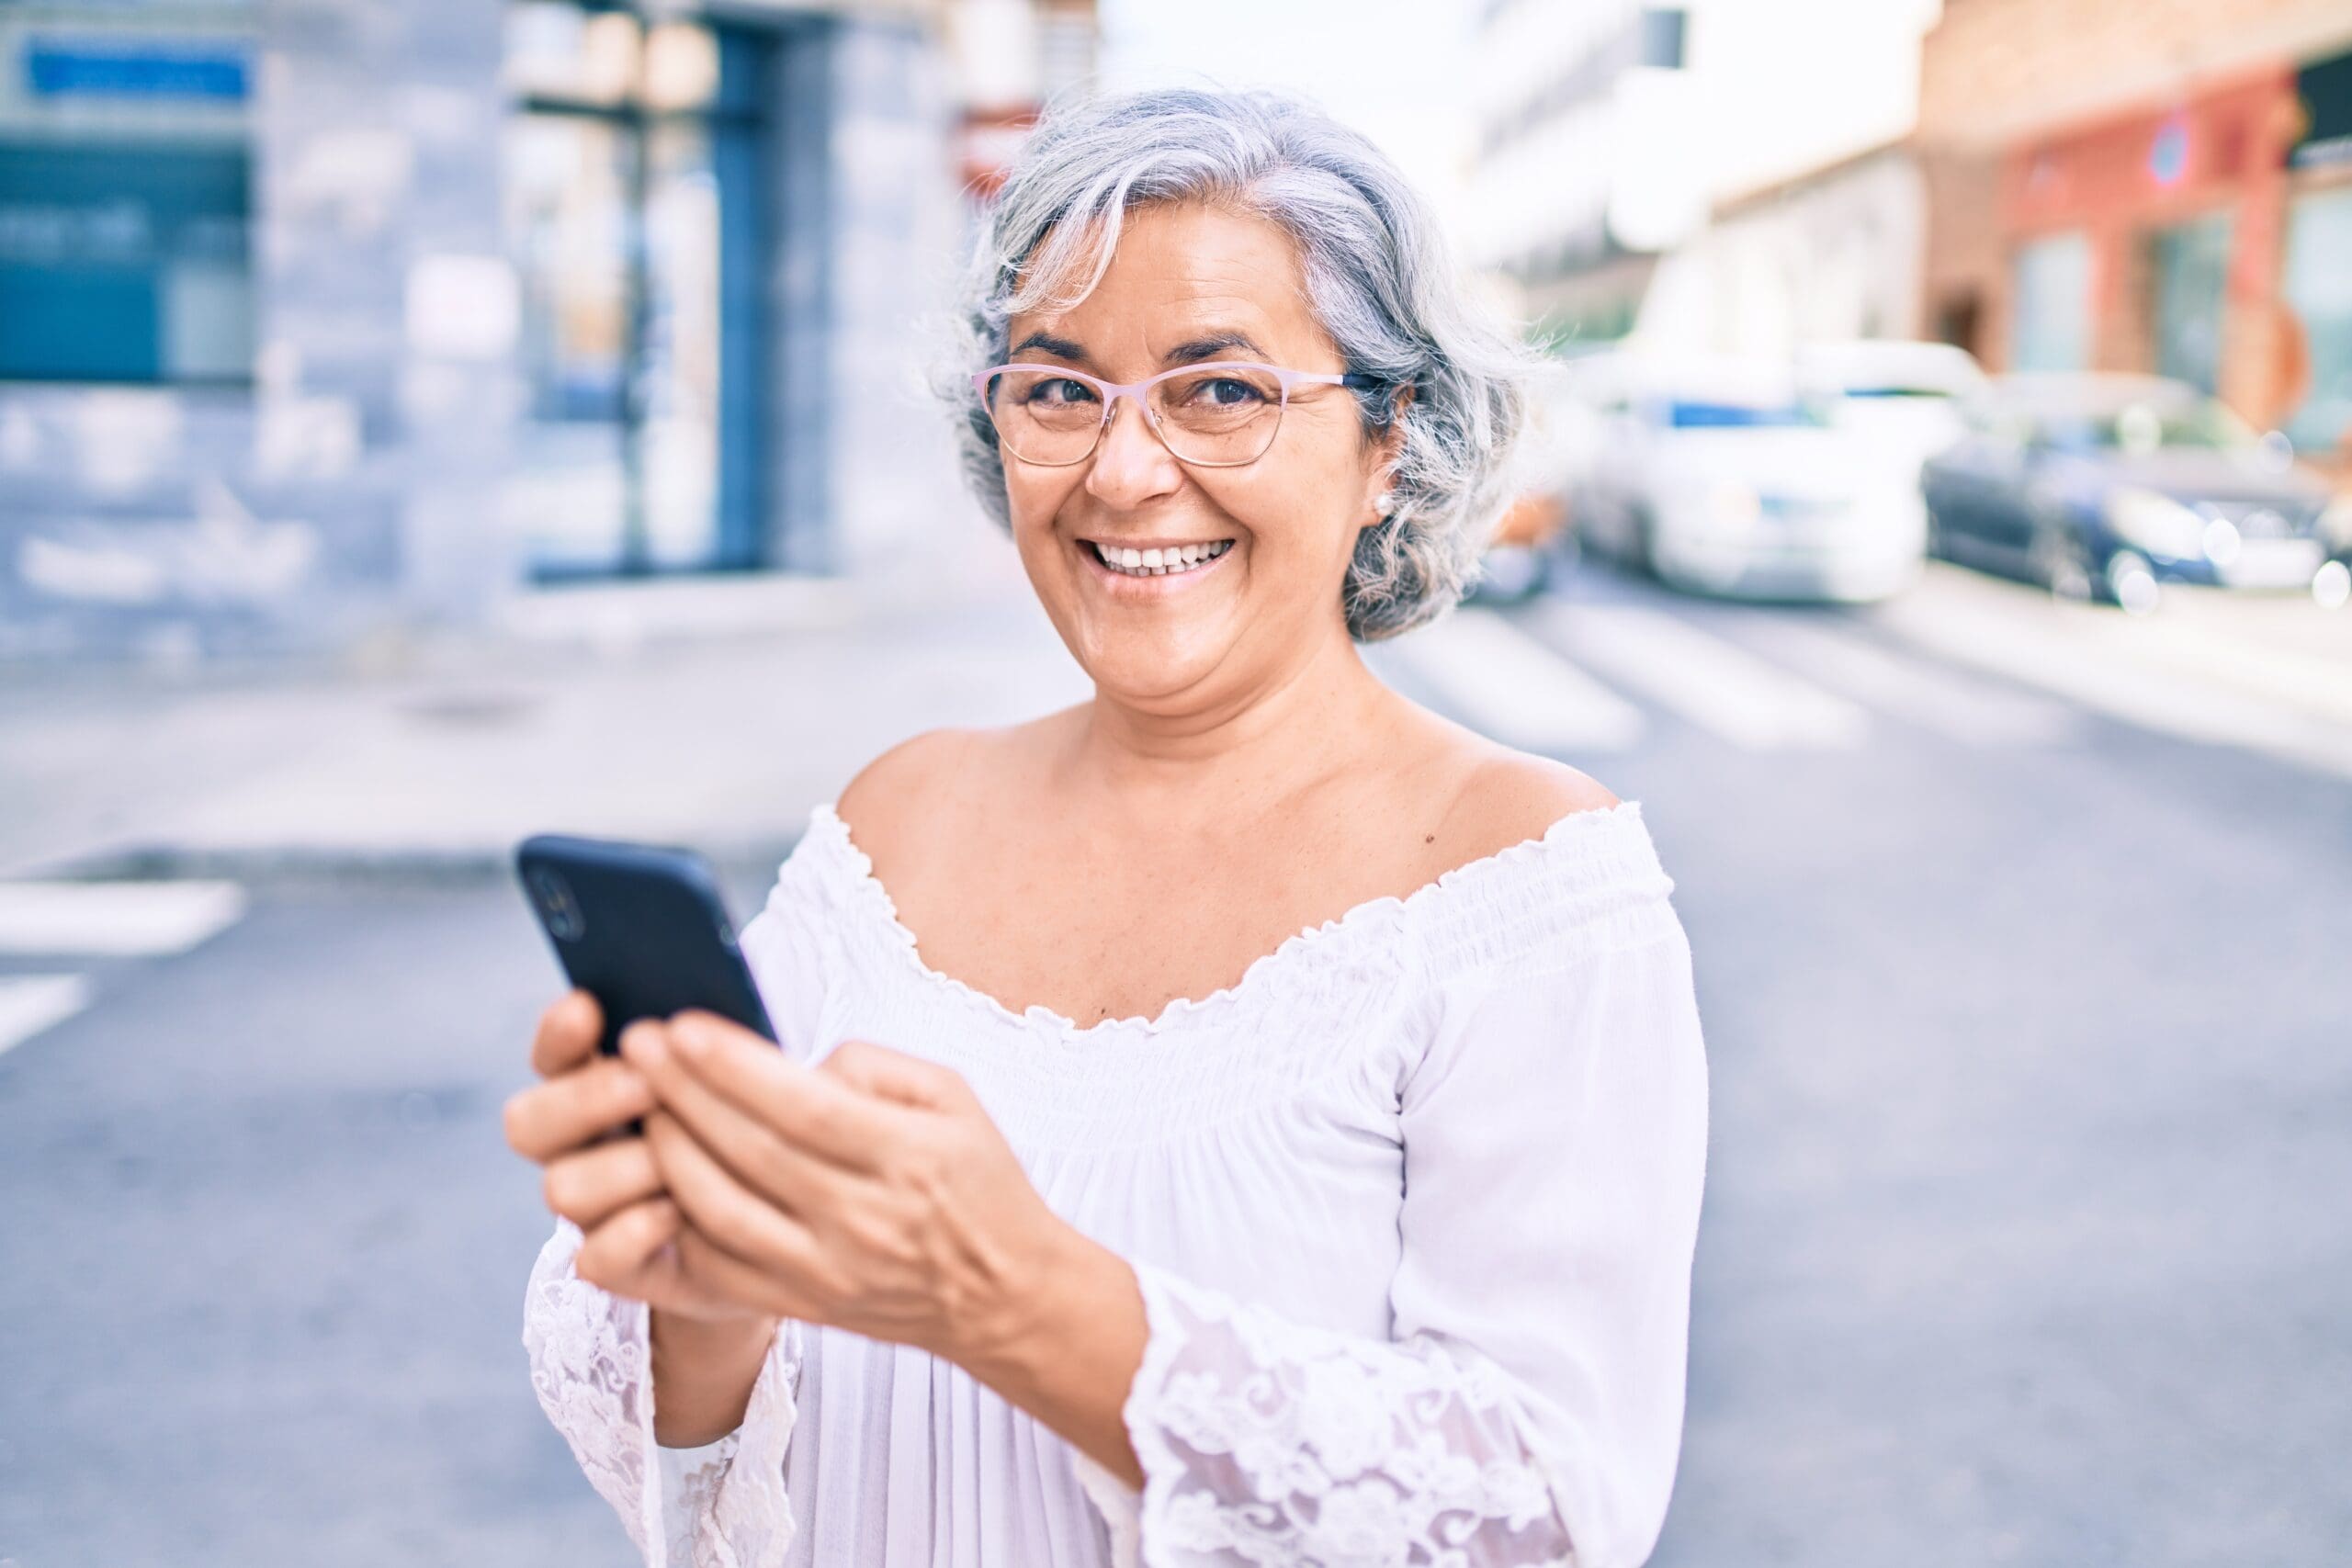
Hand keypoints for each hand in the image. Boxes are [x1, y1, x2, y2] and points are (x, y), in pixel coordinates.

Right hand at [501, 990, 771, 1325]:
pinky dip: (633, 1231)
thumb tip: (700, 1019)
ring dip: (622, 1166)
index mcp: (599, 1084)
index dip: (559, 1034)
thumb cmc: (759, 1127)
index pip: (553, 1053)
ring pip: (561, 1189)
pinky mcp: (620, 1267)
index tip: (588, 1008)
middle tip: (647, 1084)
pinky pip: (595, 1258)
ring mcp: (594, 1209)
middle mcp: (580, 1147)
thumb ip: (711, 1048)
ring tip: (677, 1157)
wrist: (782, 1223)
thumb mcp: (744, 1079)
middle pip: (528, 1123)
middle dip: (585, 1099)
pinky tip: (680, 1210)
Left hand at [617, 1012, 1075, 1365]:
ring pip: (721, 1212)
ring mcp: (828, 1270)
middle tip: (636, 1045)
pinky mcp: (803, 1305)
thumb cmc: (978, 1181)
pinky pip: (718, 1265)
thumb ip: (873, 1067)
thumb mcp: (953, 1098)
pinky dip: (679, 1219)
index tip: (680, 1025)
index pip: (805, 1107)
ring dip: (670, 1154)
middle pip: (751, 1152)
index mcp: (909, 1157)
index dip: (734, 1066)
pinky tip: (662, 1175)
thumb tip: (791, 1064)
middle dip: (682, 1093)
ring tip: (642, 1105)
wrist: (1003, 1295)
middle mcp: (864, 1220)